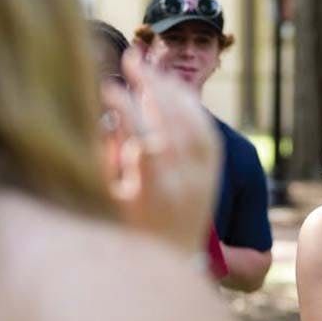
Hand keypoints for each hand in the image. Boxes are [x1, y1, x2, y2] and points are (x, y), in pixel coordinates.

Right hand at [101, 46, 220, 252]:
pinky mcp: (213, 176)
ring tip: (148, 66)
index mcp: (154, 196)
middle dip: (151, 86)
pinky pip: (207, 132)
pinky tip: (173, 89)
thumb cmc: (127, 235)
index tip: (108, 88)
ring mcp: (204, 179)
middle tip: (131, 57)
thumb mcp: (109, 205)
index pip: (144, 143)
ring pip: (193, 123)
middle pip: (172, 124)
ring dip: (171, 90)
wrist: (172, 263)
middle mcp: (185, 185)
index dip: (127, 113)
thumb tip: (108, 122)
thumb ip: (108, 165)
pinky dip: (191, 107)